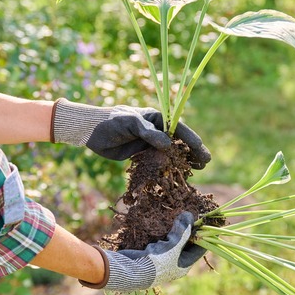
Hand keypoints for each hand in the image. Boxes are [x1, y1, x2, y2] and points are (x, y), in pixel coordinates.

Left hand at [51, 99, 210, 167]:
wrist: (90, 131)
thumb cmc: (110, 121)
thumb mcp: (131, 122)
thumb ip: (149, 133)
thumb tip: (168, 145)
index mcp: (157, 118)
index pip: (179, 129)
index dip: (192, 141)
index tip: (202, 152)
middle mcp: (156, 130)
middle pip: (178, 142)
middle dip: (192, 152)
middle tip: (204, 164)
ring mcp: (149, 143)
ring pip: (170, 153)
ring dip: (182, 161)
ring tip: (196, 171)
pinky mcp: (141, 154)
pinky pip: (157, 162)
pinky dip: (166, 168)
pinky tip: (176, 176)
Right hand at [80, 212, 206, 291]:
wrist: (130, 271)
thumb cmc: (156, 262)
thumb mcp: (173, 246)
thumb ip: (183, 231)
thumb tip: (190, 215)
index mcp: (184, 265)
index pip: (200, 249)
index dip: (204, 235)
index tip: (207, 222)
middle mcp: (175, 264)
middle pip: (186, 245)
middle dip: (188, 231)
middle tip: (190, 216)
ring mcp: (163, 260)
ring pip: (173, 242)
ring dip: (175, 231)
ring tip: (179, 218)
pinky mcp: (151, 255)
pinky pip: (161, 242)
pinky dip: (163, 234)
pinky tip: (162, 225)